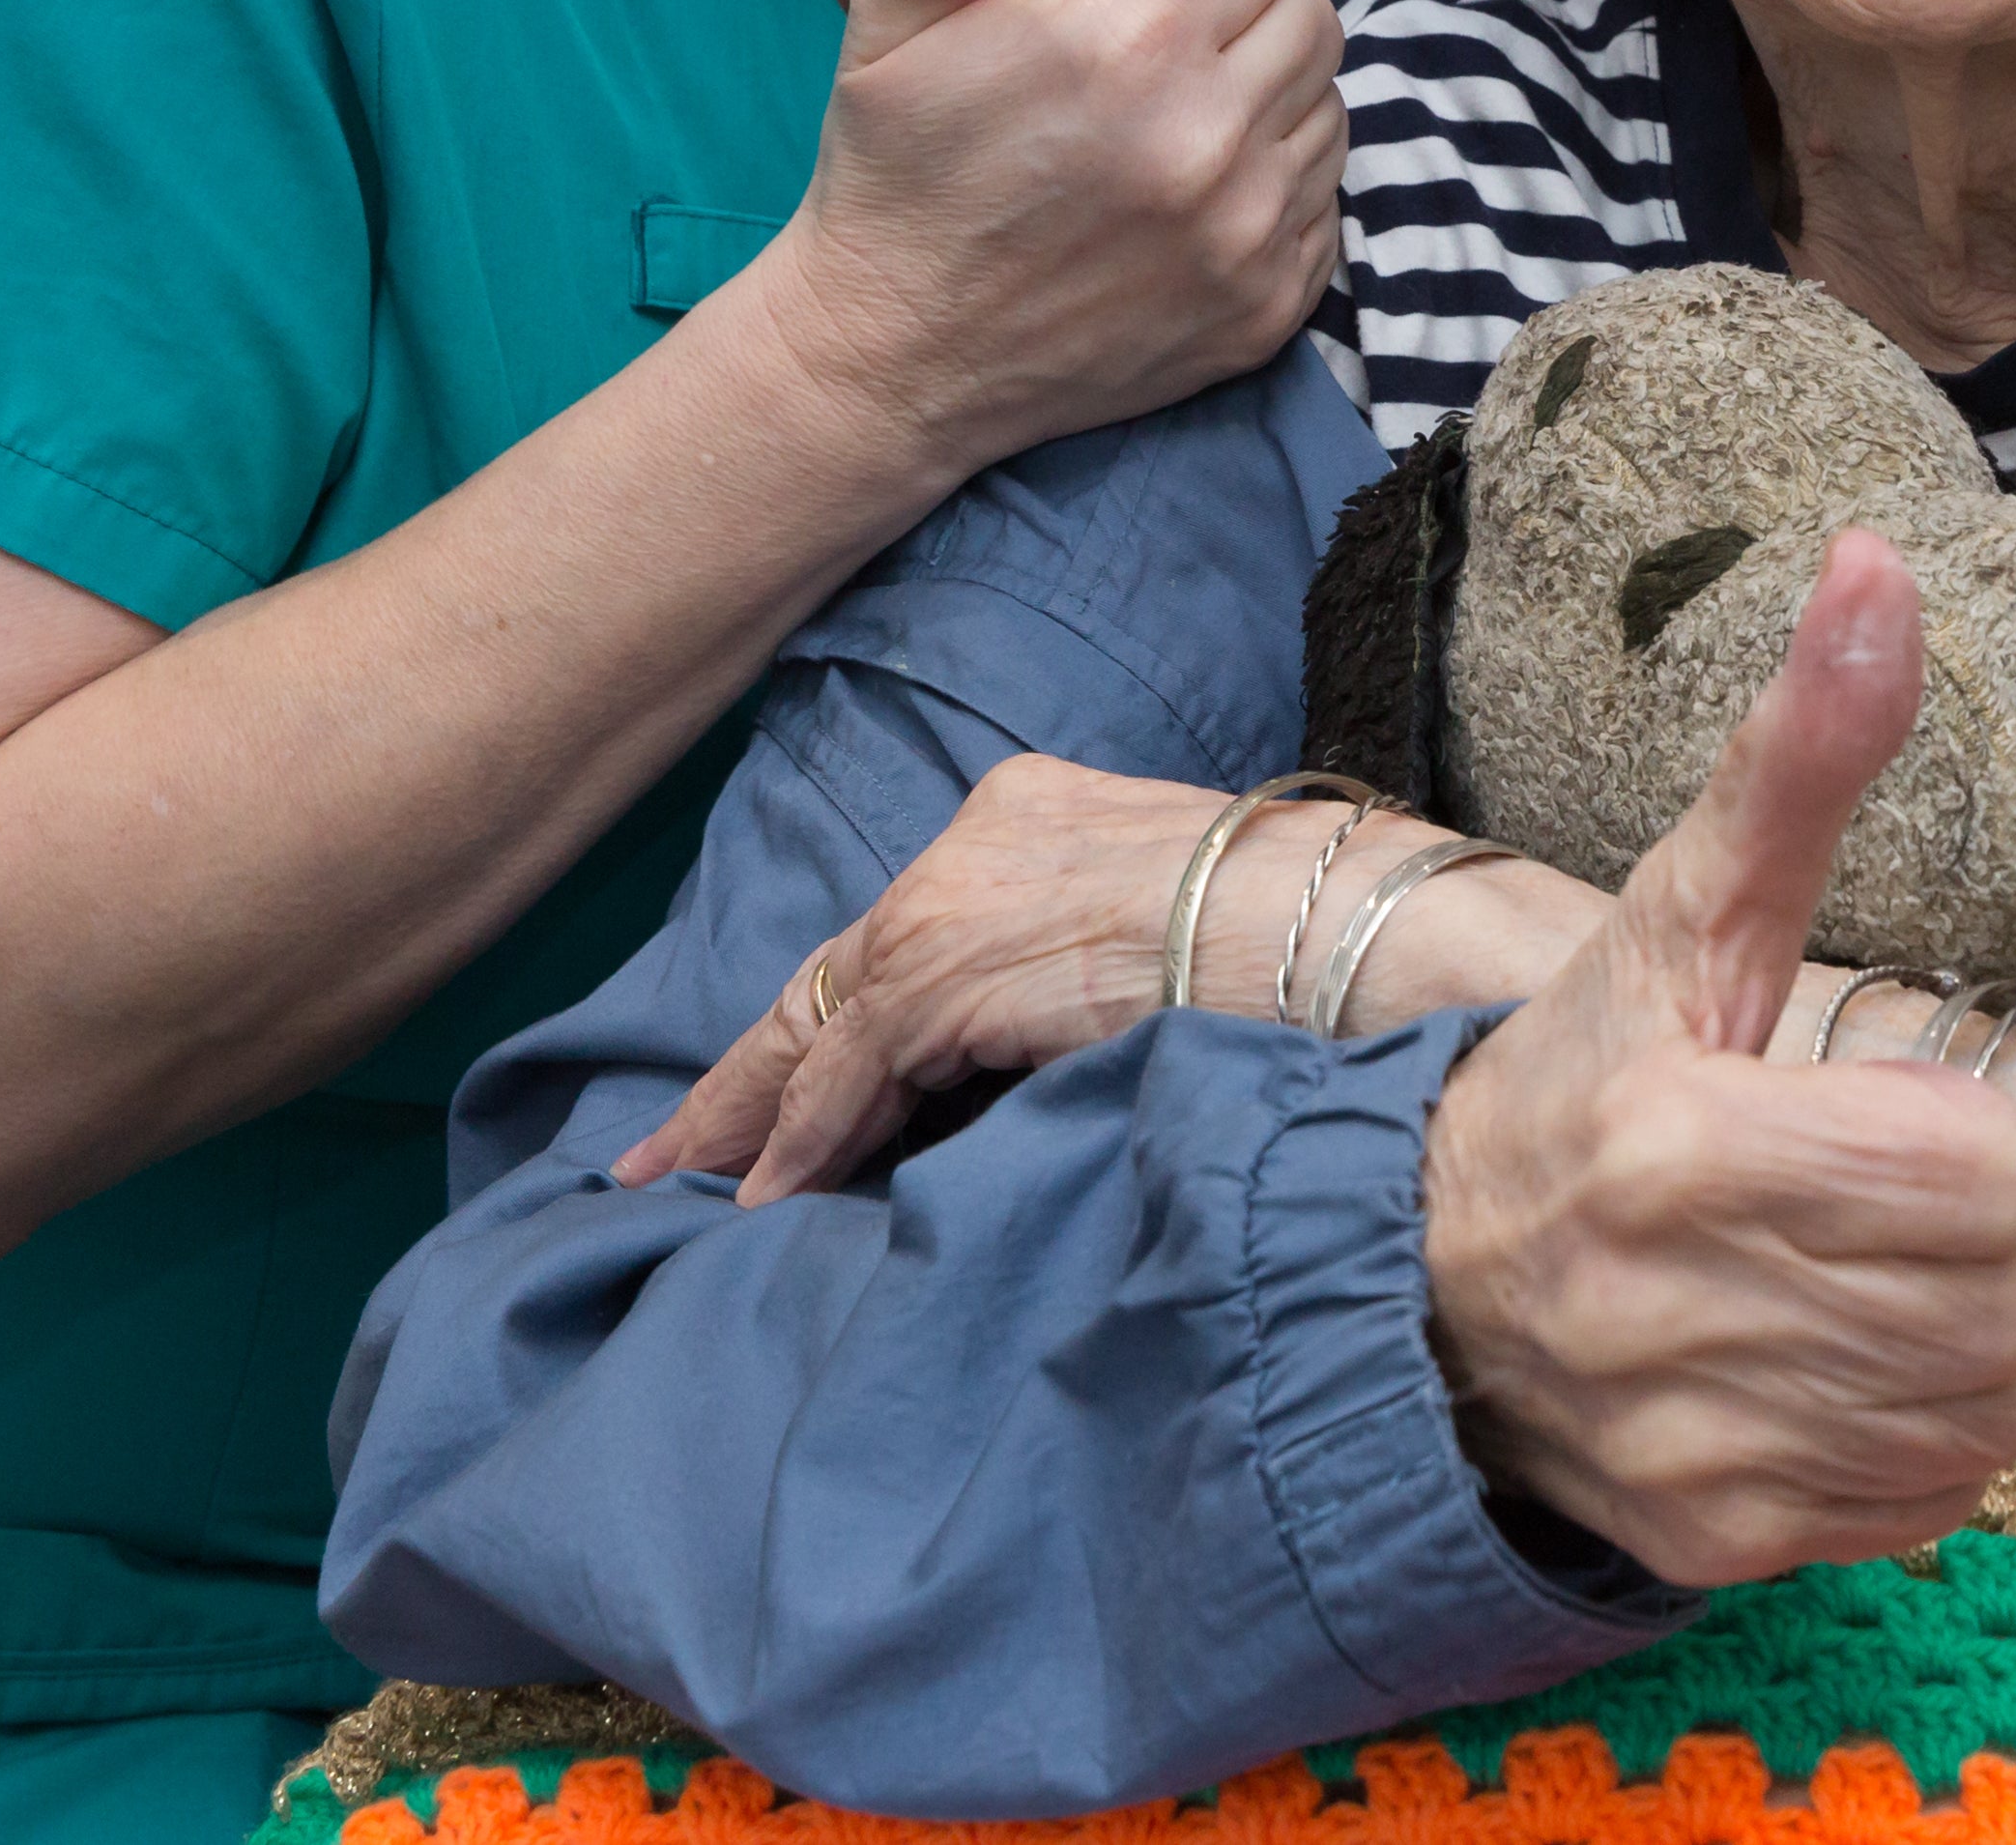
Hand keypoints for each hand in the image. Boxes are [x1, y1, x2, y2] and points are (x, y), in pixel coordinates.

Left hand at [616, 756, 1578, 1205]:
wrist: (1352, 927)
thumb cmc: (1306, 946)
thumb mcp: (1168, 945)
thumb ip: (1074, 985)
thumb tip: (1016, 1078)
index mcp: (1039, 813)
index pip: (901, 935)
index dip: (823, 1024)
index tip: (759, 1093)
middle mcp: (983, 833)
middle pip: (836, 969)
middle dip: (748, 1073)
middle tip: (664, 1156)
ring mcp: (963, 891)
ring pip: (825, 1017)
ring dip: (757, 1120)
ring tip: (688, 1194)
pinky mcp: (957, 962)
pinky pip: (851, 1068)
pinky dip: (804, 1138)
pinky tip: (769, 1202)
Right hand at [751, 0, 1344, 486]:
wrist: (892, 359)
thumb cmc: (896, 174)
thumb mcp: (893, 28)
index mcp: (1129, 45)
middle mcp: (1208, 137)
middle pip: (1307, 13)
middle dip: (1238, 17)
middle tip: (1148, 62)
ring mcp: (1247, 231)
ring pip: (1329, 104)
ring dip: (1265, 101)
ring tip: (1165, 131)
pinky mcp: (1268, 304)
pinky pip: (1327, 201)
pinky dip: (1275, 190)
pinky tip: (1187, 202)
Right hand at [1418, 528, 2015, 1580]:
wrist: (1416, 1285)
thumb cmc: (1583, 1076)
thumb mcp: (1687, 912)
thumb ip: (1797, 750)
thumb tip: (1878, 560)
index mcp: (1677, 1147)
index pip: (1974, 1169)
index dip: (1948, 1131)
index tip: (1864, 1113)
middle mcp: (1672, 1316)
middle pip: (1991, 1294)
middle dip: (1962, 1235)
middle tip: (1866, 1196)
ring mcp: (1690, 1450)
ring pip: (1979, 1408)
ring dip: (1954, 1338)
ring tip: (1853, 1277)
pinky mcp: (1707, 1545)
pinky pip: (1928, 1499)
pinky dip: (1917, 1438)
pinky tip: (1830, 1368)